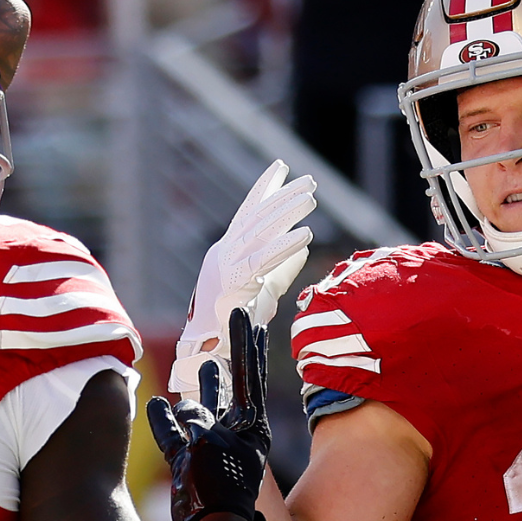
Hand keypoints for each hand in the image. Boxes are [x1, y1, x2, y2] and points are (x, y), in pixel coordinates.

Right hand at [148, 309, 272, 520]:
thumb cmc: (220, 489)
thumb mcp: (211, 444)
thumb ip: (198, 421)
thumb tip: (181, 406)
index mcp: (252, 427)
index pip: (248, 375)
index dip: (245, 343)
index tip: (244, 314)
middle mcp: (234, 434)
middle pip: (231, 387)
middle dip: (230, 358)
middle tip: (232, 328)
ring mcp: (211, 449)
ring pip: (204, 409)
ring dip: (201, 387)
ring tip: (201, 365)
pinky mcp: (189, 465)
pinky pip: (174, 435)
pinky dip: (164, 420)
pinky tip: (155, 403)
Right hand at [169, 160, 314, 396]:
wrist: (210, 352)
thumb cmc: (235, 324)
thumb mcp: (264, 289)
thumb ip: (281, 266)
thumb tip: (302, 247)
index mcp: (228, 252)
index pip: (248, 212)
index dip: (265, 189)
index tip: (281, 168)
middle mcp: (224, 253)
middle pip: (257, 216)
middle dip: (283, 196)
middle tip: (309, 181)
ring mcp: (225, 265)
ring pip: (259, 232)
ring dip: (286, 213)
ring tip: (311, 198)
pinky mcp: (232, 282)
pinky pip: (261, 260)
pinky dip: (283, 246)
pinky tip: (305, 235)